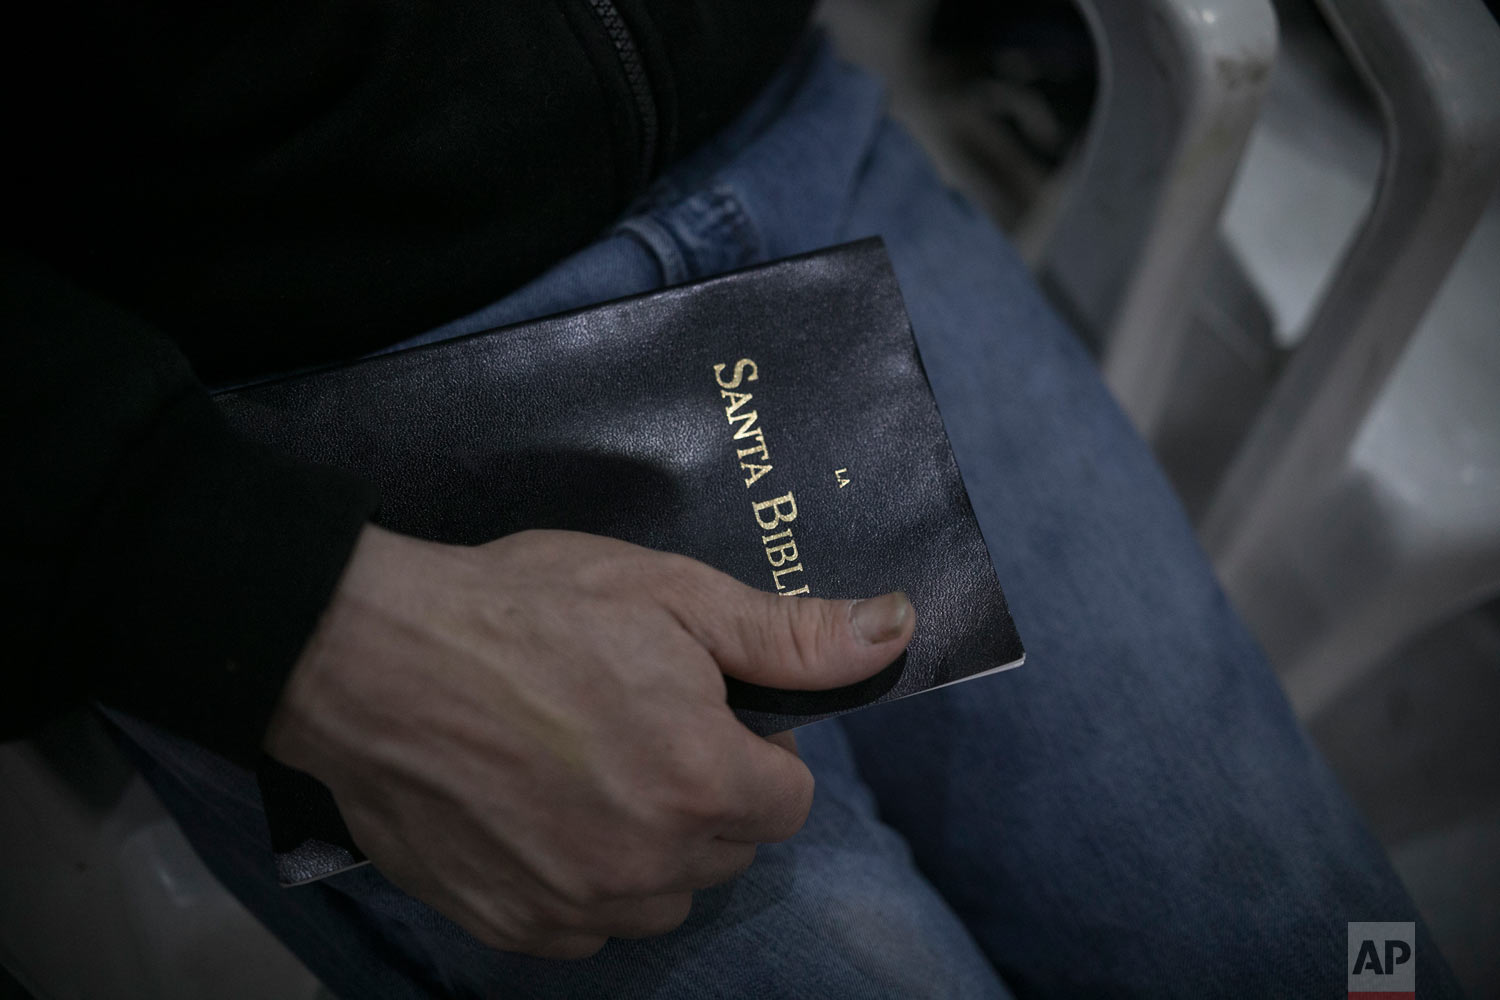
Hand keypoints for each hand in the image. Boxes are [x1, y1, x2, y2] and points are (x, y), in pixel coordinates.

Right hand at [264, 525, 913, 957]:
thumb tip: (895, 633)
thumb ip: (790, 634)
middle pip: (728, 849)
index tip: (704, 708)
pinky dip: (583, 881)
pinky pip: (587, 924)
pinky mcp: (510, 924)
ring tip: (588, 765)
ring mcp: (575, 904)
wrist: (368, 655)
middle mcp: (648, 862)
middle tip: (638, 722)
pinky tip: (542, 812)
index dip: (756, 748)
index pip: (790, 799)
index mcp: (703, 782)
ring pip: (662, 894)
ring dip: (650, 843)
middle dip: (708, 793)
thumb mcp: (668, 593)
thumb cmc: (522, 610)